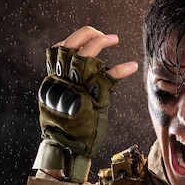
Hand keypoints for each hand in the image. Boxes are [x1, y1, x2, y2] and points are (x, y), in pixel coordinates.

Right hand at [34, 26, 137, 181]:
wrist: (67, 150)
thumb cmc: (65, 129)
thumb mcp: (58, 104)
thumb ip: (63, 87)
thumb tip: (68, 75)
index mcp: (53, 80)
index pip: (57, 50)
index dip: (70, 40)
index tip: (84, 39)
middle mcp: (64, 80)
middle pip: (71, 45)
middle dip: (87, 34)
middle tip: (104, 37)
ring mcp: (79, 87)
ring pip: (87, 55)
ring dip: (102, 42)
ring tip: (115, 38)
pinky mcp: (95, 98)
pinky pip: (108, 78)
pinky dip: (121, 69)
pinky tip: (131, 66)